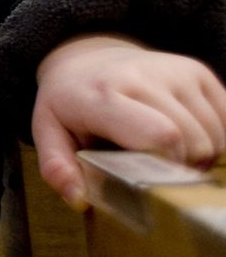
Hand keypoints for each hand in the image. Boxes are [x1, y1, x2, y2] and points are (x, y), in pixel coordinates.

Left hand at [33, 33, 225, 209]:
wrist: (88, 57)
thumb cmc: (70, 103)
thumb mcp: (48, 131)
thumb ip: (56, 167)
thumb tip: (79, 199)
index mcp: (102, 95)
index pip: (160, 136)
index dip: (166, 168)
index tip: (152, 181)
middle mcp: (142, 76)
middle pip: (193, 141)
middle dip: (183, 167)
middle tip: (159, 170)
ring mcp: (174, 70)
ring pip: (215, 134)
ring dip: (200, 155)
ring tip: (170, 153)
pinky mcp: (198, 71)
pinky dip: (216, 138)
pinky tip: (188, 138)